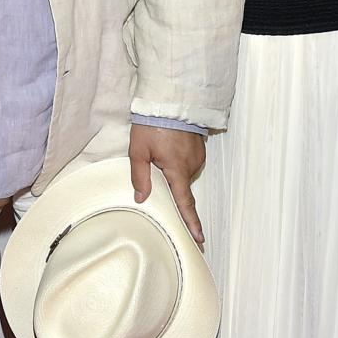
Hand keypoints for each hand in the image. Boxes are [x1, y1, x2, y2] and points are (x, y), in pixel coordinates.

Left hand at [129, 124, 205, 243]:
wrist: (170, 100)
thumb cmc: (153, 123)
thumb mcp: (138, 150)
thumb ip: (139, 176)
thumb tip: (141, 198)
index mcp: (177, 169)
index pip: (185, 202)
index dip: (191, 222)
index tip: (199, 238)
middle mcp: (191, 165)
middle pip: (181, 186)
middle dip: (170, 183)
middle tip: (156, 164)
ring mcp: (197, 156)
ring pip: (184, 173)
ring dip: (173, 169)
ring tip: (160, 151)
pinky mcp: (199, 147)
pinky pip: (188, 162)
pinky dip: (178, 160)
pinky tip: (169, 148)